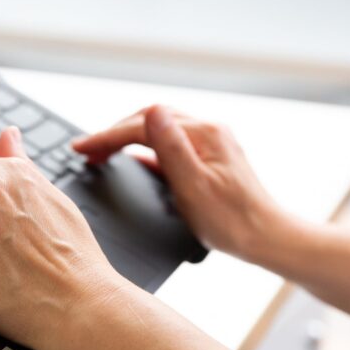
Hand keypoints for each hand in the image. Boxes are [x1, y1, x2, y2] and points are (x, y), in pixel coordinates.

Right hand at [73, 105, 293, 263]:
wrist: (267, 238)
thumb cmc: (233, 222)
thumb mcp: (194, 187)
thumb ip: (170, 148)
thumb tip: (152, 111)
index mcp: (203, 134)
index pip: (144, 126)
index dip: (108, 136)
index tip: (82, 148)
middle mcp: (208, 131)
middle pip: (150, 121)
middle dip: (115, 133)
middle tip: (87, 151)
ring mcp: (211, 143)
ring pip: (160, 131)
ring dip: (129, 138)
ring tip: (103, 154)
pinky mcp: (211, 158)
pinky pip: (172, 145)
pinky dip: (148, 150)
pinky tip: (136, 162)